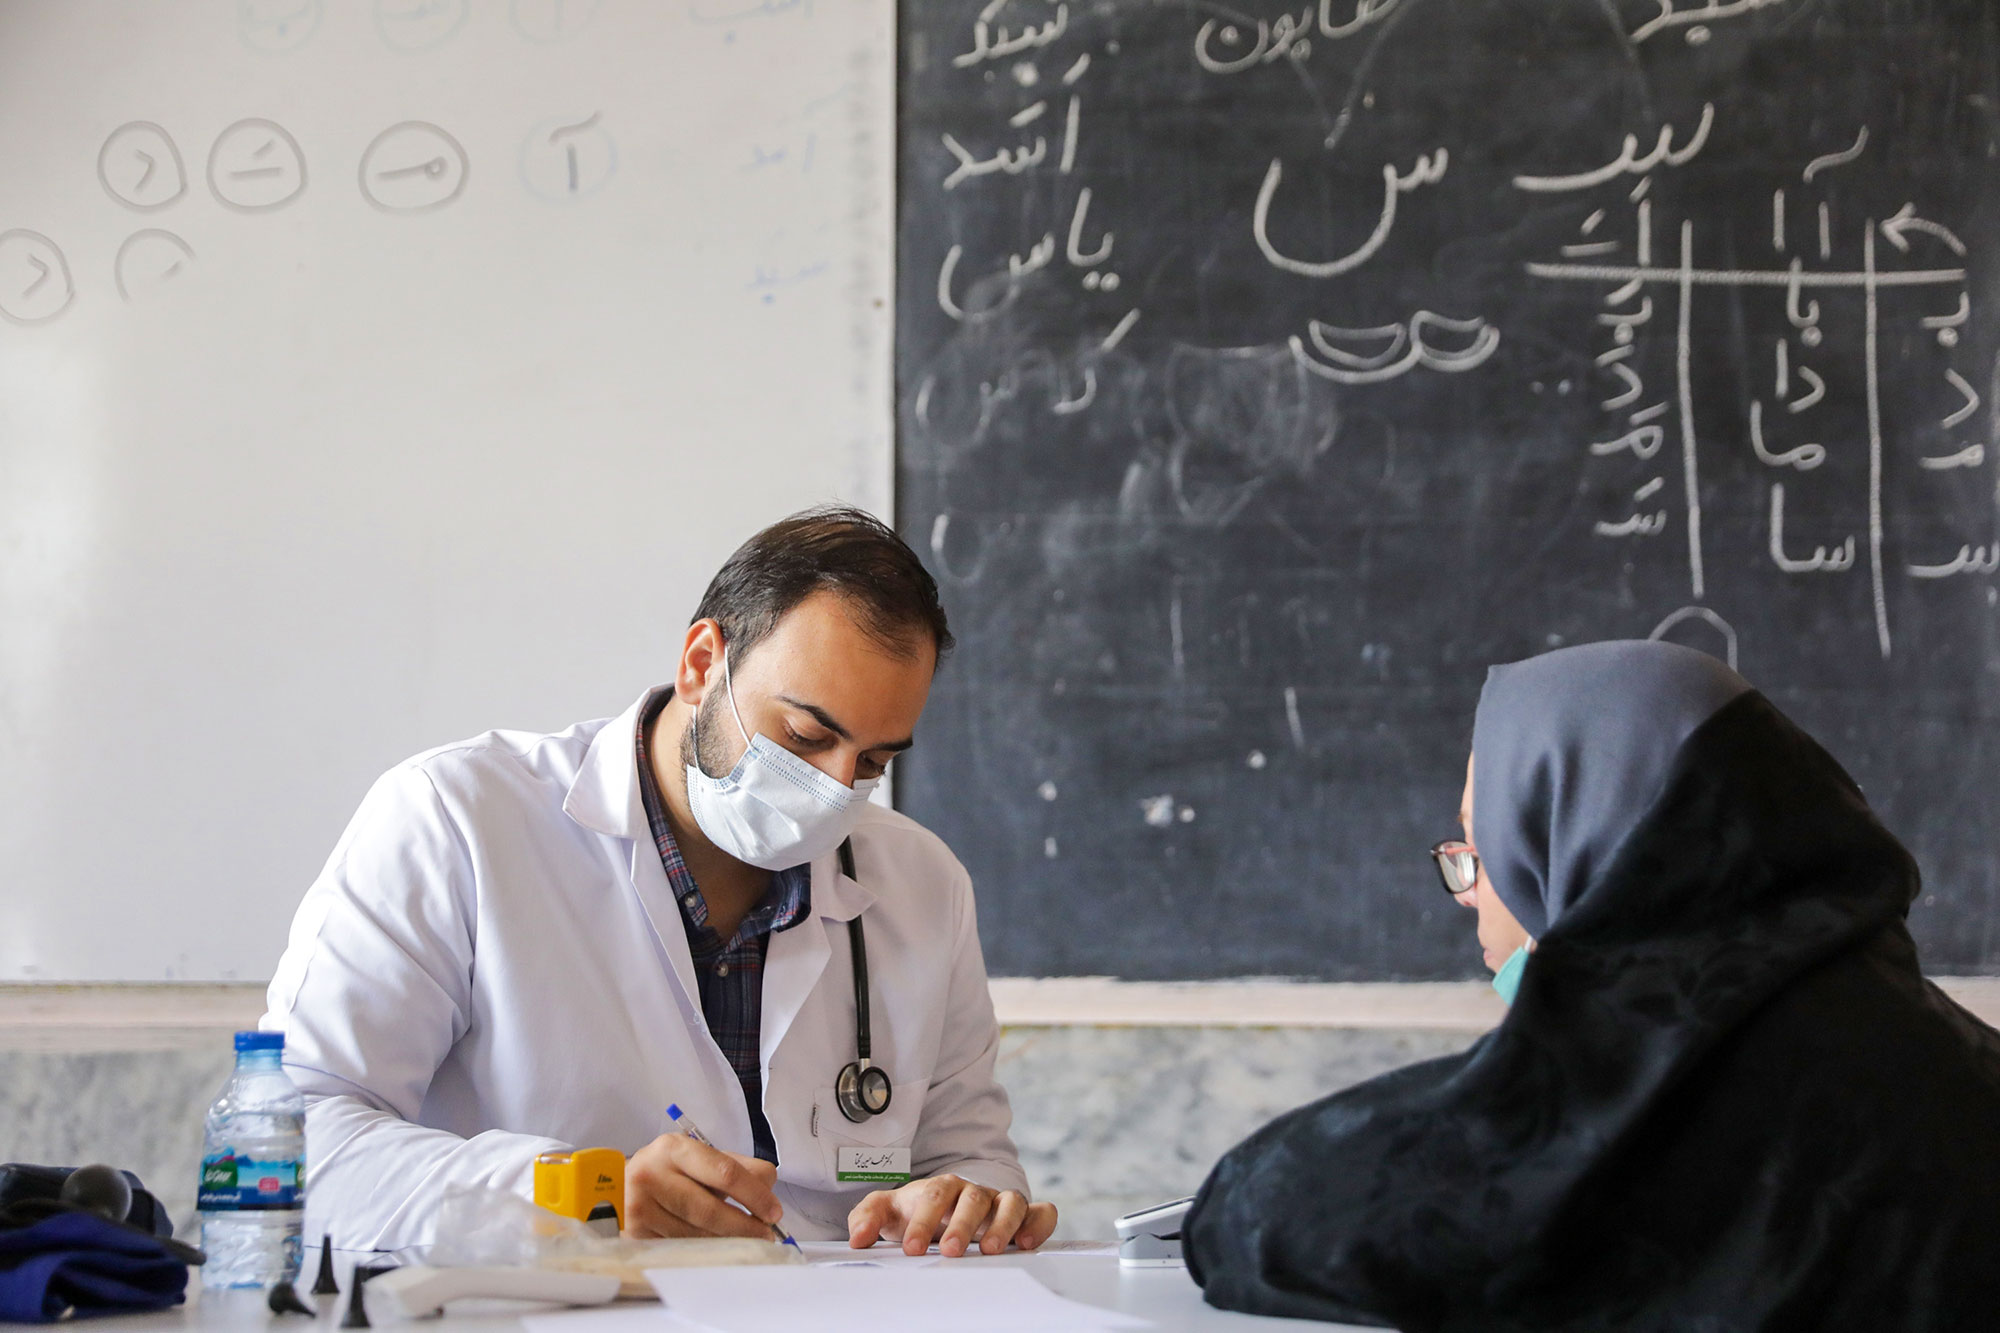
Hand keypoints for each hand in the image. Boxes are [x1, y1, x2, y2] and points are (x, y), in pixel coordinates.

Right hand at [624, 1133, 782, 1239]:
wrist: (617, 1186)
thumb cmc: (668, 1172)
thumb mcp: (698, 1158)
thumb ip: (736, 1167)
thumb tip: (768, 1187)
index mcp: (674, 1148)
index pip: (724, 1172)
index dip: (754, 1195)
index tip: (773, 1211)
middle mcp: (652, 1174)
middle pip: (710, 1209)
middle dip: (744, 1225)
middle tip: (765, 1234)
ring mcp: (639, 1207)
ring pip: (696, 1234)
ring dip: (727, 1241)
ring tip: (745, 1240)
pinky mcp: (634, 1234)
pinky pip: (681, 1247)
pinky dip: (705, 1250)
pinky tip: (716, 1247)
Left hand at [846, 1175, 1057, 1256]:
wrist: (947, 1210)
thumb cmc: (918, 1213)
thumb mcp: (889, 1213)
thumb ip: (867, 1218)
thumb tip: (857, 1238)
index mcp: (941, 1188)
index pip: (933, 1197)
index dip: (923, 1221)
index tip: (911, 1248)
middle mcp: (974, 1192)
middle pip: (972, 1199)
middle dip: (962, 1225)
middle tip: (949, 1251)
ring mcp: (1001, 1203)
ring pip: (1011, 1202)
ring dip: (1002, 1224)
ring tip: (989, 1250)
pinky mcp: (1025, 1216)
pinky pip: (1042, 1212)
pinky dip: (1039, 1223)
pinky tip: (1027, 1243)